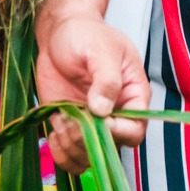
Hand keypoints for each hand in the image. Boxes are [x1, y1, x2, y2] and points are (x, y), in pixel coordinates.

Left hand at [36, 14, 151, 172]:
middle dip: (88, 140)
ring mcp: (91, 123)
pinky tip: (54, 131)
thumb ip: (106, 78)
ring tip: (62, 121)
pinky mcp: (70, 126)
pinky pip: (70, 156)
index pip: (135, 129)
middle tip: (71, 119)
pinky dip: (60, 153)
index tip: (96, 116)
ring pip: (89, 158)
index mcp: (133, 95)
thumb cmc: (86, 34)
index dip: (117, 131)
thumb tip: (103, 109)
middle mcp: (115, 114)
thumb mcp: (101, 49)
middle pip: (111, 148)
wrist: (61, 32)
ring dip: (71, 147)